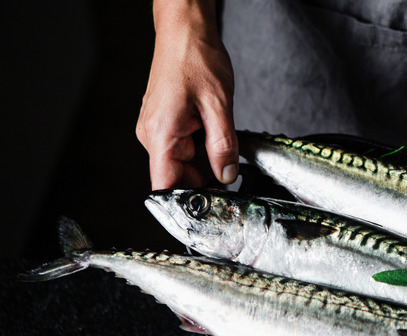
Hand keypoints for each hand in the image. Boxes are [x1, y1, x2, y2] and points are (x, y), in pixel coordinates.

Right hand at [136, 1, 237, 189]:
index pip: (165, 186)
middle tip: (229, 173)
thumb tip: (226, 175)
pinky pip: (180, 146)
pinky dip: (199, 146)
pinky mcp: (162, 122)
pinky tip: (212, 132)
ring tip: (221, 141)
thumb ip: (223, 146)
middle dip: (202, 179)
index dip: (186, 202)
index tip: (209, 206)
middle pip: (175, 176)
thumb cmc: (195, 58)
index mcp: (160, 134)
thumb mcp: (219, 107)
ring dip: (203, 160)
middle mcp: (151, 134)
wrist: (185, 31)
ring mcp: (155, 128)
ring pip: (180, 161)